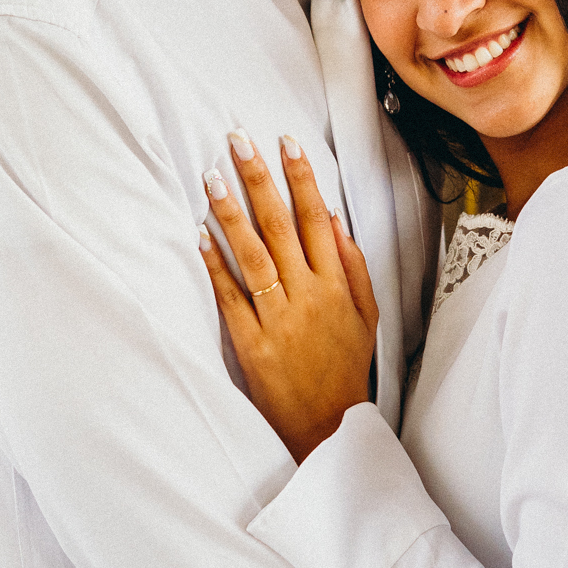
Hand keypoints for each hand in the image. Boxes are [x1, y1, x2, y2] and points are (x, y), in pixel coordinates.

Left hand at [199, 134, 377, 461]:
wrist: (329, 425)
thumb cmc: (346, 367)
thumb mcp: (366, 317)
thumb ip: (354, 268)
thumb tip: (336, 222)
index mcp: (337, 286)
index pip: (318, 219)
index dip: (303, 178)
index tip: (287, 144)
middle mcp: (309, 296)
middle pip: (281, 226)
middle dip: (260, 179)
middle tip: (239, 141)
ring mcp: (279, 319)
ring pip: (253, 255)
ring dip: (232, 212)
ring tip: (214, 177)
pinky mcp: (252, 343)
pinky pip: (231, 296)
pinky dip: (216, 264)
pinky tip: (201, 234)